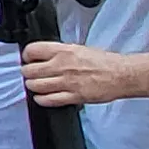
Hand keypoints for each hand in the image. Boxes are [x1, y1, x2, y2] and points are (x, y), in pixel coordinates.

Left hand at [22, 40, 139, 108]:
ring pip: (36, 86)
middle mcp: (62, 65)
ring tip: (35, 85)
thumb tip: (45, 56)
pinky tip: (41, 97)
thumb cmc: (105, 62)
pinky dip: (41, 99)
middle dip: (27, 73)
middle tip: (30, 74)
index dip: (26, 56)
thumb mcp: (79, 49)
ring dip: (32, 86)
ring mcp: (67, 82)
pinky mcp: (73, 96)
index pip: (33, 50)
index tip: (28, 59)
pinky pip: (49, 100)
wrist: (122, 75)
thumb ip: (60, 53)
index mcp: (64, 51)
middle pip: (30, 70)